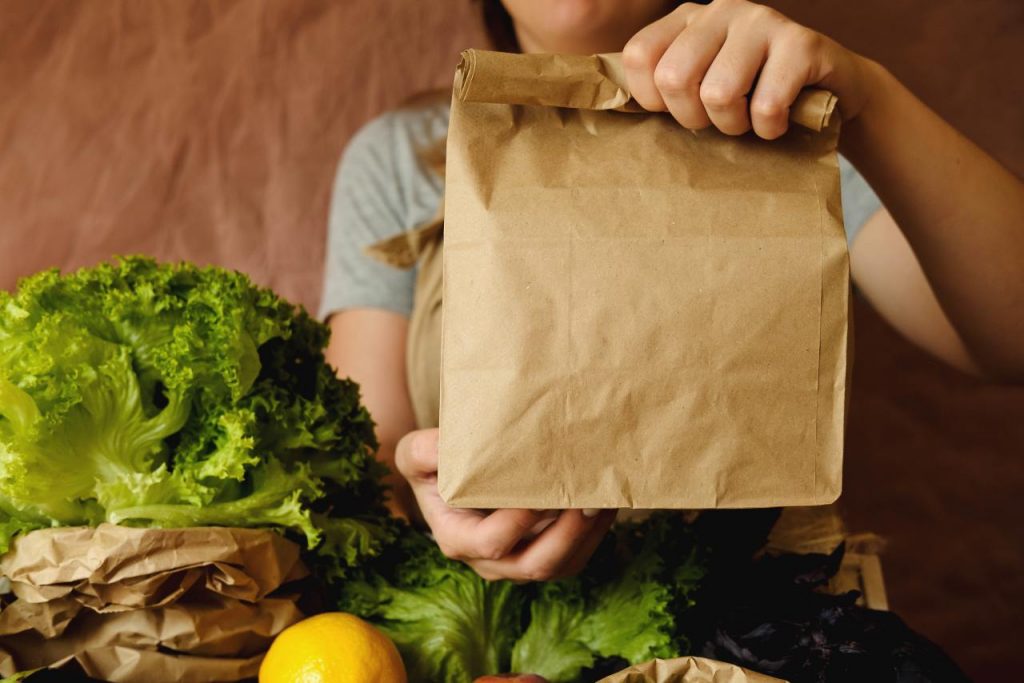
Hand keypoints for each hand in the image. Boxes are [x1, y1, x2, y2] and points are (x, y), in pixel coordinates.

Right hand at [395, 429, 615, 581]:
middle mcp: (488, 561)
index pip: (492, 542)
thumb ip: (423, 451)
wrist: (450, 477)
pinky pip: (573, 558)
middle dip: (566, 535)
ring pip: (561, 566)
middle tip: (586, 499)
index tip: (541, 492)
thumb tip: (442, 446)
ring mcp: (517, 562)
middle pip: (534, 564)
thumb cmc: (434, 464)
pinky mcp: (541, 554)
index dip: (520, 522)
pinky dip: (593, 535)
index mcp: (457, 539)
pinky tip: (605, 504)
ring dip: (587, 536)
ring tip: (604, 500)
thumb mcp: (417, 454)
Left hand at [622, 0, 875, 137]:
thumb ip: (659, 89)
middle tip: (718, 122)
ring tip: (750, 121)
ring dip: (734, 127)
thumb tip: (609, 108)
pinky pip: (766, 105)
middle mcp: (720, 9)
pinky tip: (780, 120)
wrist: (832, 91)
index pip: (638, 57)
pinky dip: (770, 129)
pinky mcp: (802, 42)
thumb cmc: (753, 97)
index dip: (653, 101)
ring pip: (719, 94)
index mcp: (686, 17)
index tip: (679, 111)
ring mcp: (762, 20)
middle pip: (674, 78)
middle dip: (693, 119)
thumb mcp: (699, 88)